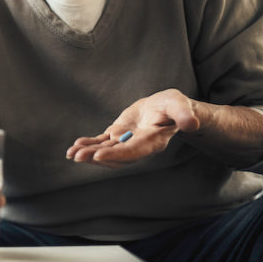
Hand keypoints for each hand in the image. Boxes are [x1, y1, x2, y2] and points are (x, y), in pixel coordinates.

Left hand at [66, 89, 200, 167]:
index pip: (133, 151)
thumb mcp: (179, 105)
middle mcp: (137, 146)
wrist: (165, 107)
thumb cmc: (174, 106)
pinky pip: (101, 143)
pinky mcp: (117, 135)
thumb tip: (191, 123)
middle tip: (77, 156)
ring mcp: (125, 142)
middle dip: (96, 156)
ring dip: (88, 153)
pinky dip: (88, 145)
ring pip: (105, 151)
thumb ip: (183, 114)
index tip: (99, 156)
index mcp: (152, 141)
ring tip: (71, 153)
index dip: (116, 155)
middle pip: (115, 155)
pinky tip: (74, 147)